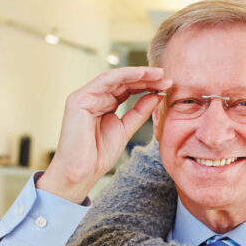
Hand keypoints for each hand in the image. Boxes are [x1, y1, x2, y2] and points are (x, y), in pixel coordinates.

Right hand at [37, 67, 171, 202]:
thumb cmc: (99, 156)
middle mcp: (94, 97)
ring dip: (138, 74)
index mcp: (104, 104)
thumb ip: (140, 112)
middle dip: (146, 78)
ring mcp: (85, 97)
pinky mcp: (79, 99)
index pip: (127, 89)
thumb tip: (157, 95)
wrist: (81, 171)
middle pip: (123, 82)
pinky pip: (104, 80)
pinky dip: (124, 75)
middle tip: (166, 77)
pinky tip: (141, 74)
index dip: (147, 85)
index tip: (167, 85)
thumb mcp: (126, 129)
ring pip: (115, 78)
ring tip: (157, 74)